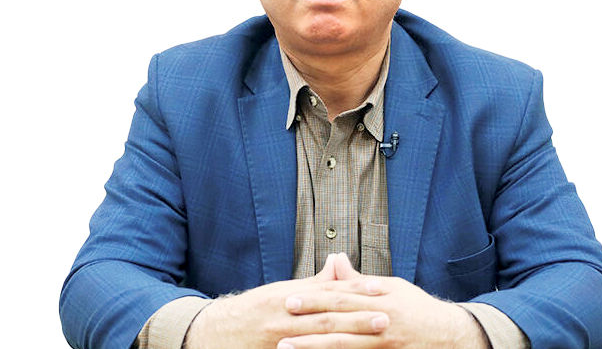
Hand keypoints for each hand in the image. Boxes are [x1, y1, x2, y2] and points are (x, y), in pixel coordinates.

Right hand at [184, 254, 390, 348]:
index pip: (327, 292)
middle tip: (386, 318)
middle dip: (357, 319)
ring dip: (346, 342)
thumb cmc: (254, 311)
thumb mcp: (282, 291)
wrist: (215, 336)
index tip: (379, 288)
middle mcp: (284, 319)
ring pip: (318, 342)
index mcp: (288, 298)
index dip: (354, 290)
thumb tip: (339, 261)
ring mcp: (280, 343)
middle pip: (327, 318)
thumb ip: (315, 283)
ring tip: (372, 341)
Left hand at [278, 254, 489, 348]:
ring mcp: (383, 344)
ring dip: (313, 348)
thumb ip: (359, 280)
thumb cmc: (418, 309)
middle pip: (338, 323)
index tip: (288, 300)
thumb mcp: (392, 288)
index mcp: (380, 299)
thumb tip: (334, 258)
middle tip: (280, 325)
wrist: (451, 337)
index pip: (340, 298)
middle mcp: (380, 321)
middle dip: (306, 324)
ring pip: (343, 346)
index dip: (313, 298)